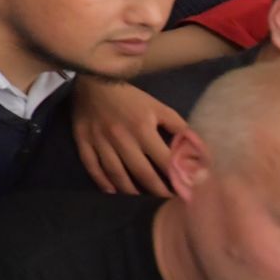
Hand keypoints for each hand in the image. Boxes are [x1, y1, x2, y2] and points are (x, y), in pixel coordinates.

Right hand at [71, 79, 184, 196]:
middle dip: (157, 190)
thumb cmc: (130, 97)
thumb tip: (197, 148)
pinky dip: (101, 181)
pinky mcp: (83, 140)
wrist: (93, 80)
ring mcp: (100, 141)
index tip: (185, 189)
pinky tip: (111, 190)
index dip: (177, 178)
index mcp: (143, 129)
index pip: (165, 161)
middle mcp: (122, 139)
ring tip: (140, 197)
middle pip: (142, 172)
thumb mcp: (158, 107)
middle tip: (165, 198)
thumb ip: (178, 127)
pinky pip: (92, 165)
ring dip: (130, 190)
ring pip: (116, 173)